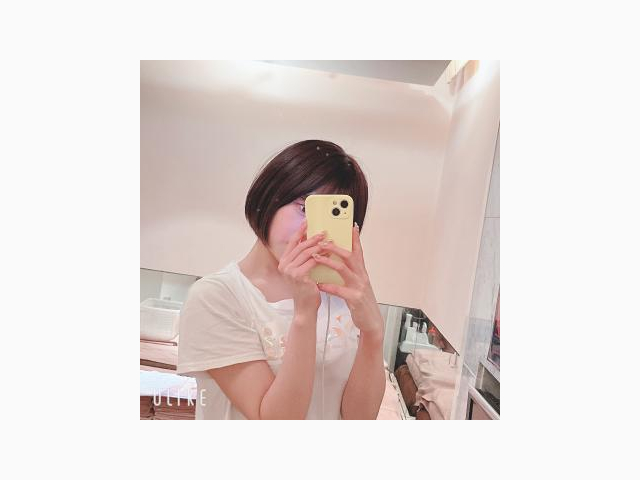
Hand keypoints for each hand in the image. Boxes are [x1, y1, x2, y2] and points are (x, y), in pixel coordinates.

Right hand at [278, 218, 327, 321]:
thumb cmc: (306, 288)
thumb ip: (304, 257)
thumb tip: (313, 240)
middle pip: (300, 245)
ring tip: (329, 241)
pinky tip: (329, 253)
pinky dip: (322, 256)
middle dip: (313, 237)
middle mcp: (284, 265)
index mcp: (284, 262)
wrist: (306, 306)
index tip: (308, 222)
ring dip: (319, 245)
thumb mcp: (302, 270)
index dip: (300, 231)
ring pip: (306, 252)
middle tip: (324, 232)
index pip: (292, 242)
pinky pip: (312, 261)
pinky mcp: (298, 276)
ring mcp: (290, 271)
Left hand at [313, 223, 383, 338]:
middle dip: (335, 247)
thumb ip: (350, 272)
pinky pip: (340, 290)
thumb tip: (338, 261)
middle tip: (322, 241)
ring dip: (329, 262)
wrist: (371, 321)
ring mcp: (359, 287)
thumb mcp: (357, 284)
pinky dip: (328, 287)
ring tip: (316, 257)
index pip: (358, 251)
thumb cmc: (361, 302)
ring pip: (344, 269)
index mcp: (361, 272)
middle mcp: (361, 276)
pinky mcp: (355, 299)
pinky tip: (319, 285)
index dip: (355, 238)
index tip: (351, 226)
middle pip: (349, 256)